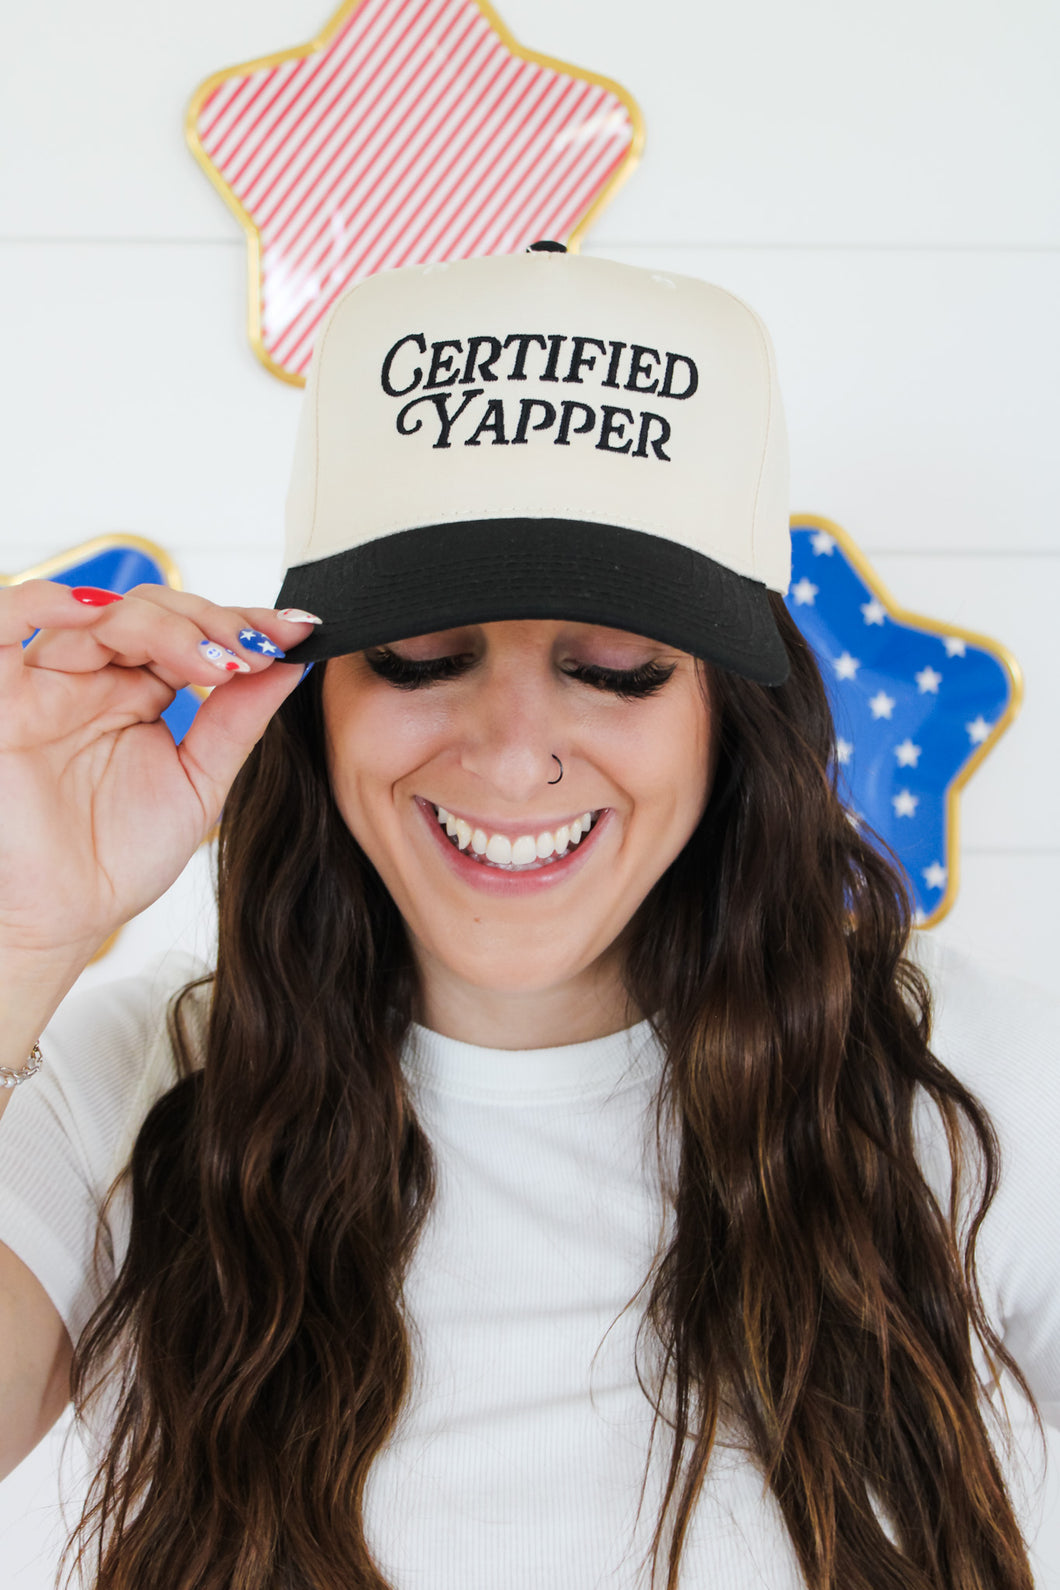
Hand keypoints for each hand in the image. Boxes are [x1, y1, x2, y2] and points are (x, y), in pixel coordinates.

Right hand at [0, 580, 317, 967]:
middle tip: (258, 654)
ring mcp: (46, 682)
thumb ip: (239, 720)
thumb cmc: (115, 859)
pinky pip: (5, 623)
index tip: (298, 632)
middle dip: (214, 625)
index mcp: (137, 692)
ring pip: (101, 615)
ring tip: (215, 662)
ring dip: (166, 625)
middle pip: (152, 612)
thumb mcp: (198, 781)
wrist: (62, 919)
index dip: (242, 625)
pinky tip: (102, 614)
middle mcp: (92, 678)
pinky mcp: (1, 695)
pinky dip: (46, 602)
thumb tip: (292, 665)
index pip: (190, 632)